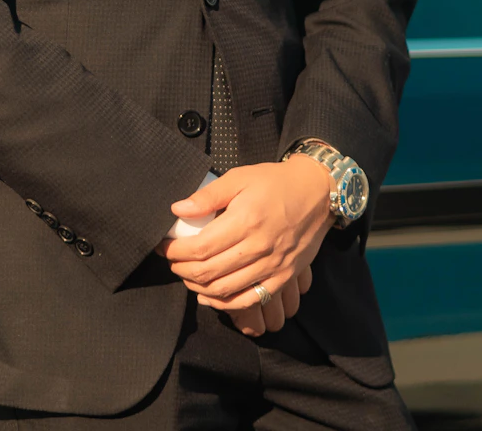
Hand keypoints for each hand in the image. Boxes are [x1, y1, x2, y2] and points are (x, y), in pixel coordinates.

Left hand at [161, 156, 333, 326]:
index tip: (164, 247)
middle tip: (172, 261)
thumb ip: (208, 195)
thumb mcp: (240, 177)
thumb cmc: (276, 182)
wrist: (317, 192)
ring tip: (187, 274)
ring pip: (225, 290)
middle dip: (182, 269)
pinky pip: (250, 300)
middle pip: (208, 273)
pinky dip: (225, 303)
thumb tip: (178, 210)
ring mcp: (273, 266)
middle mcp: (259, 248)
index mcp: (245, 221)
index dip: (176, 252)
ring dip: (198, 287)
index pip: (200, 248)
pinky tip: (209, 296)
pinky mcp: (283, 277)